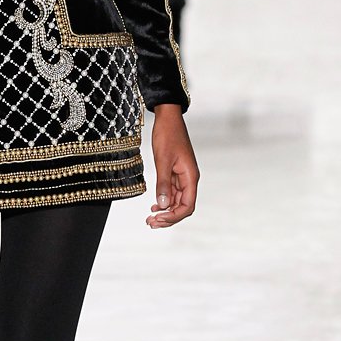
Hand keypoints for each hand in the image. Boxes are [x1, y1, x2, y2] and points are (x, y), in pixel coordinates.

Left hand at [147, 104, 198, 228]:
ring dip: (165, 211)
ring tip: (150, 218)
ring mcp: (183, 176)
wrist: (168, 118)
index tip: (158, 218)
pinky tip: (154, 205)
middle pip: (183, 207)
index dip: (173, 216)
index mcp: (190, 177)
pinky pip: (173, 192)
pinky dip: (164, 201)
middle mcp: (189, 179)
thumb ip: (163, 183)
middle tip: (150, 222)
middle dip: (168, 217)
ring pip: (177, 201)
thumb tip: (163, 205)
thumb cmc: (168, 135)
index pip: (187, 206)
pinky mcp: (176, 173)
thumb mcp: (163, 160)